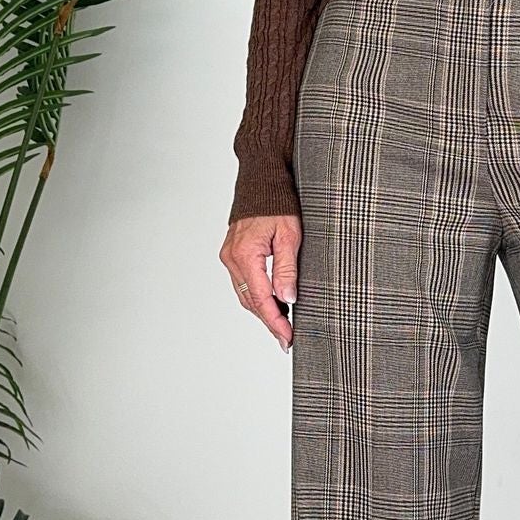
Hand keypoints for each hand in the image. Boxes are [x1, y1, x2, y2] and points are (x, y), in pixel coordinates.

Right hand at [221, 212, 300, 349]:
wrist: (262, 180)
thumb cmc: (277, 202)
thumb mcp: (289, 235)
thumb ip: (286, 268)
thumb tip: (287, 298)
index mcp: (245, 255)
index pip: (261, 299)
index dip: (275, 322)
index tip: (287, 338)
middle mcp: (232, 258)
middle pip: (250, 301)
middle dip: (269, 321)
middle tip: (287, 338)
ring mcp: (230, 257)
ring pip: (245, 294)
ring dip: (263, 310)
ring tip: (283, 325)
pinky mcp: (233, 254)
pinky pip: (243, 283)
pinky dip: (257, 296)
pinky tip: (272, 303)